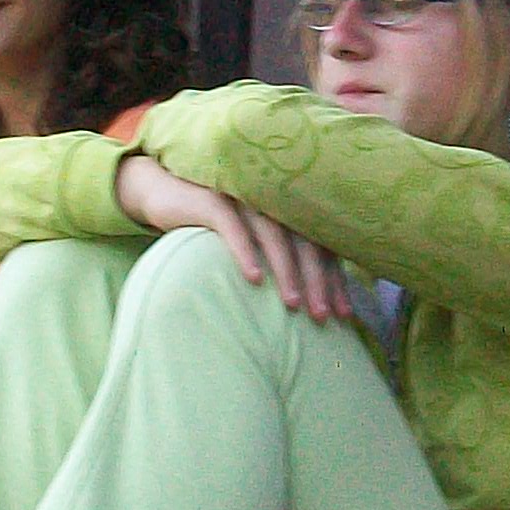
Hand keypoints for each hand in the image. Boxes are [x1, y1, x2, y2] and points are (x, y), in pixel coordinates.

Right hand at [112, 155, 348, 321]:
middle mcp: (274, 199)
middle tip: (323, 317)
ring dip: (286, 272)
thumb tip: (315, 295)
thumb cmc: (217, 222)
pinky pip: (233, 228)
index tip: (344, 315)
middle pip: (304, 242)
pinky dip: (245, 253)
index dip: (334, 280)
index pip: (321, 245)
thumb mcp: (256, 237)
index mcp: (290, 208)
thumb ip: (283, 254)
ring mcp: (245, 196)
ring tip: (293, 304)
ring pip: (273, 236)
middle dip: (316, 282)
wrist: (165, 191)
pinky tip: (253, 279)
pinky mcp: (214, 199)